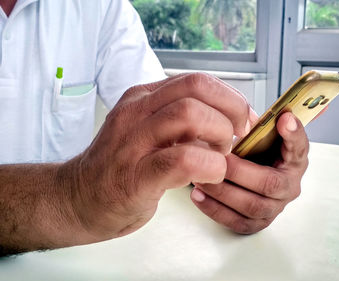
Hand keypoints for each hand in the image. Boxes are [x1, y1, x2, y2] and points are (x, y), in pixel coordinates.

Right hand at [64, 73, 255, 240]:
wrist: (77, 199)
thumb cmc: (122, 167)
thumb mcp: (148, 129)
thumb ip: (180, 119)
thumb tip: (230, 118)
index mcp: (143, 98)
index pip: (197, 80)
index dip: (230, 98)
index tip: (243, 120)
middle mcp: (136, 112)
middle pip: (197, 89)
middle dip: (231, 111)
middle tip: (237, 138)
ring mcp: (132, 142)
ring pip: (190, 115)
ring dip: (220, 136)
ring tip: (220, 157)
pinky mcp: (135, 176)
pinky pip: (183, 159)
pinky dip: (209, 166)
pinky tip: (210, 176)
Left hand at [190, 112, 308, 233]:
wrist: (246, 175)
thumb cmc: (254, 153)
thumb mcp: (261, 136)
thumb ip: (266, 126)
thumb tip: (282, 116)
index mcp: (295, 160)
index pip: (300, 147)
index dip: (294, 134)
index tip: (284, 119)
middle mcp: (290, 187)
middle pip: (269, 184)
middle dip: (239, 172)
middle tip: (216, 160)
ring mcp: (275, 208)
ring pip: (252, 206)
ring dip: (223, 192)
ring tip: (201, 179)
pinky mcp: (258, 223)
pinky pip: (238, 222)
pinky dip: (215, 210)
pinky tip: (198, 196)